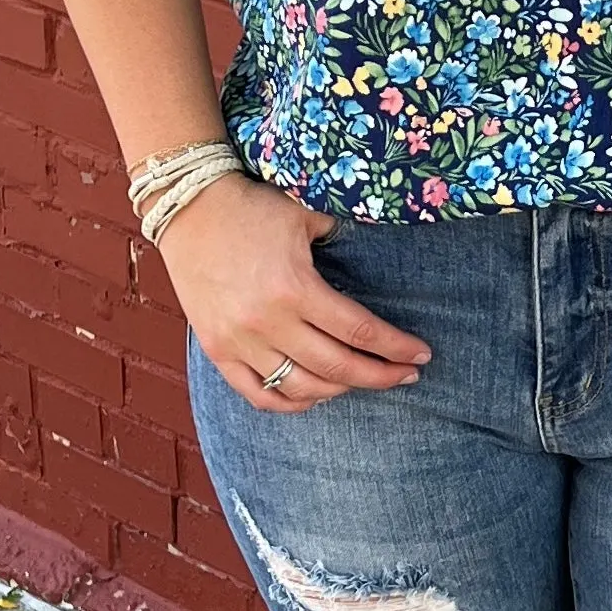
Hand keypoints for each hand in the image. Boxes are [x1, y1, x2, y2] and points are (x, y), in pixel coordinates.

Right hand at [158, 173, 432, 412]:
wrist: (190, 209)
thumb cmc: (253, 208)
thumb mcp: (305, 214)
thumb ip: (343, 237)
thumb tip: (380, 249)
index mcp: (295, 288)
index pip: (357, 330)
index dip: (394, 347)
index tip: (421, 354)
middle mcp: (268, 323)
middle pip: (336, 367)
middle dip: (379, 375)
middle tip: (408, 374)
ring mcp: (239, 342)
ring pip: (300, 388)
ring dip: (339, 390)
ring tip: (364, 380)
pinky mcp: (218, 351)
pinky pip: (258, 394)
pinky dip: (290, 402)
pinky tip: (315, 396)